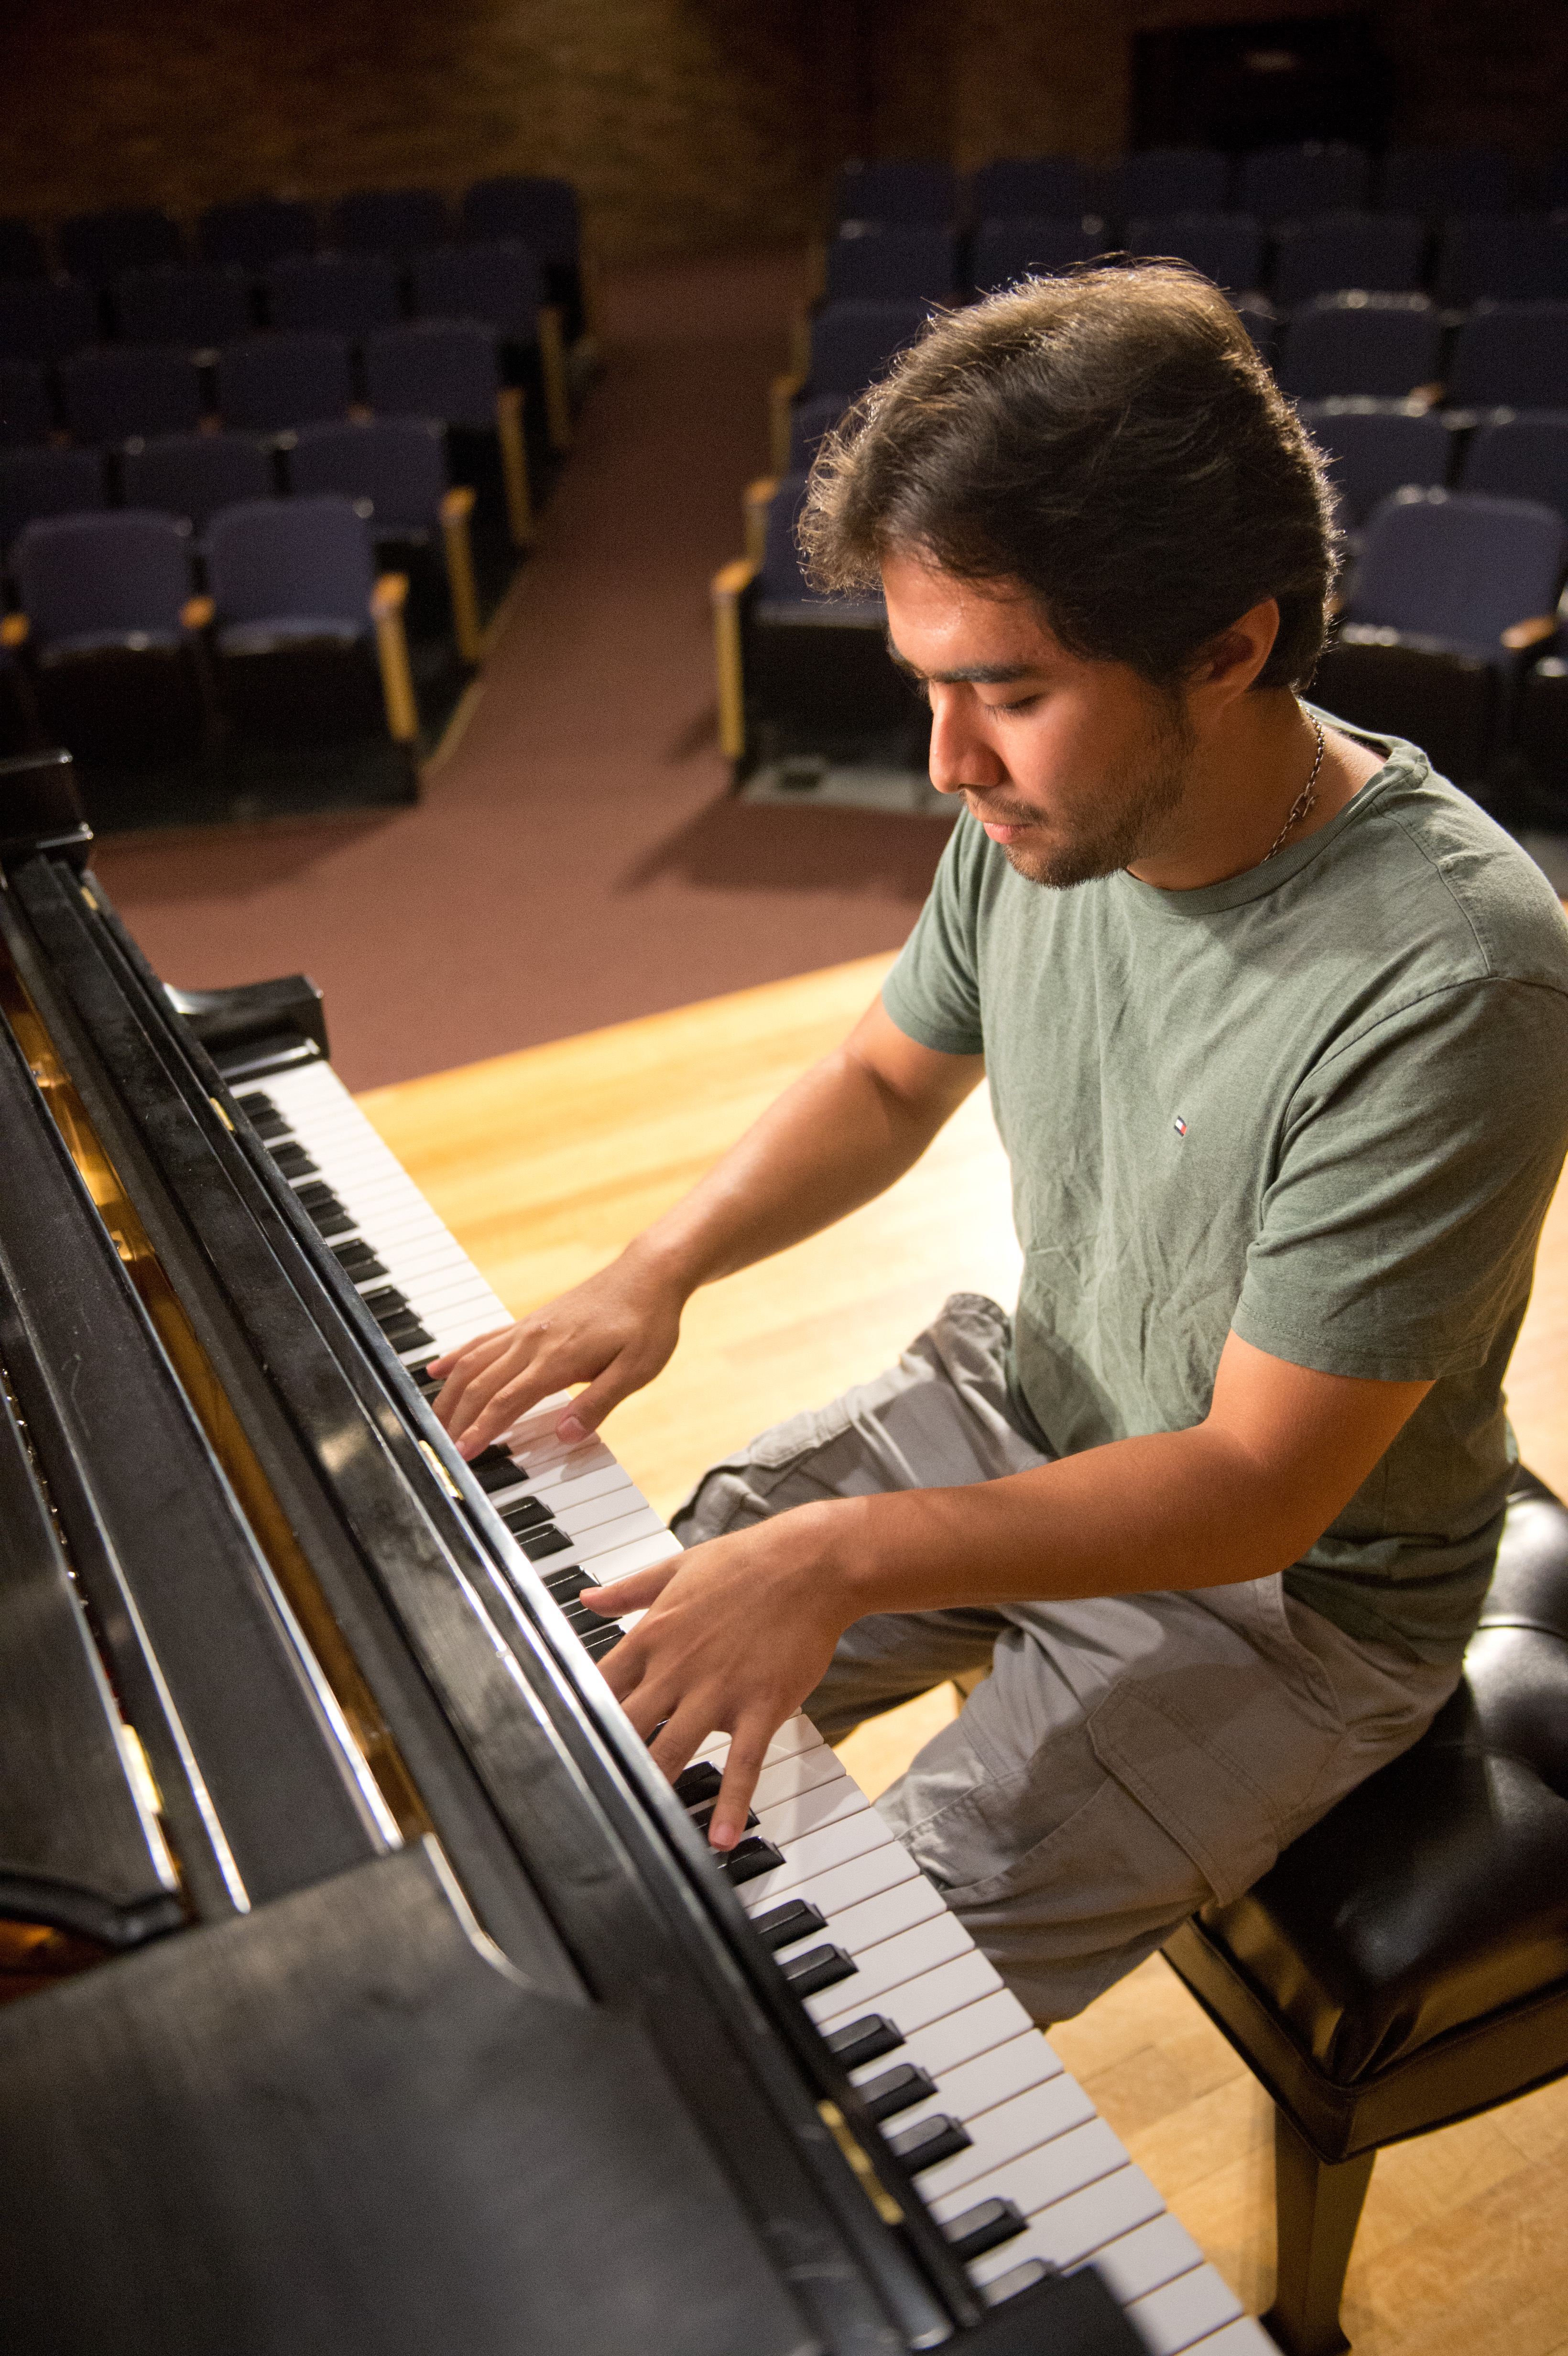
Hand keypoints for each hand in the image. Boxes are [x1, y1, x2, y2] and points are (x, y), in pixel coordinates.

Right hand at [428, 1248, 686, 1454]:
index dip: (480, 1430)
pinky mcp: (530, 1322)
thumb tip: (566, 1435)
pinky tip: (437, 1369)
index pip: (506, 1401)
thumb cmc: (647, 1322)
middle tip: (439, 1450)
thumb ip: (598, 1403)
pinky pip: (483, 1340)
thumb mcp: (636, 1370)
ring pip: (473, 1362)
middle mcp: (533, 1342)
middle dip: (455, 1419)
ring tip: (433, 1422)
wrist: (649, 1273)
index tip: (460, 1455)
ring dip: (450, 1394)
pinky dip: (456, 1357)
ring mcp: (528, 1329)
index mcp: (557, 1358)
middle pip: (480, 1384)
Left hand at [580, 1504, 852, 1848]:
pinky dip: (729, 1802)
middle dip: (604, 1761)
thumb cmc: (746, 1562)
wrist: (811, 1564)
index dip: (577, 1717)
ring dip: (653, 1789)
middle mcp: (678, 1667)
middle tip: (586, 1798)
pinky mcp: (761, 1706)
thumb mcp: (677, 1568)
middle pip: (626, 1725)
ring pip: (673, 1750)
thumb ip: (628, 1590)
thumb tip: (586, 1598)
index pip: (600, 1684)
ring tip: (636, 1828)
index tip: (560, 1747)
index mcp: (654, 1633)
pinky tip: (720, 1838)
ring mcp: (719, 1690)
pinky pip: (742, 1764)